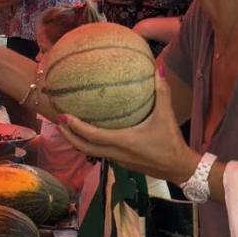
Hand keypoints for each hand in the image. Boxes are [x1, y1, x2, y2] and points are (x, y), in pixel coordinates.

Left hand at [57, 68, 197, 182]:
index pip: (92, 135)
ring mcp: (117, 159)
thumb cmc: (171, 142)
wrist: (179, 168)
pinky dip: (90, 144)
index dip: (75, 127)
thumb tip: (157, 69)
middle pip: (84, 148)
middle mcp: (115, 153)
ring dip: (78, 141)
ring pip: (90, 152)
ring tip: (69, 127)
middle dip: (69, 136)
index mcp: (122, 141)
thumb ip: (162, 92)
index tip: (63, 116)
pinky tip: (91, 133)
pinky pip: (100, 153)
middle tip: (58, 121)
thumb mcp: (167, 115)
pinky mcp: (122, 162)